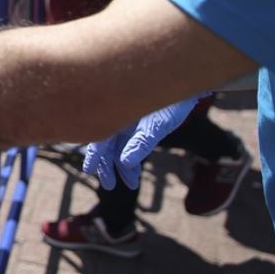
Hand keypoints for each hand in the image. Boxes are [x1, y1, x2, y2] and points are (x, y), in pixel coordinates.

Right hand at [81, 96, 199, 189]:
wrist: (184, 87)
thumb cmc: (170, 102)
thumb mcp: (157, 125)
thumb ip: (141, 143)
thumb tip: (125, 163)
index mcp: (116, 114)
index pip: (99, 138)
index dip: (95, 156)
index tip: (89, 171)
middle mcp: (119, 118)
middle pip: (106, 145)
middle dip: (108, 166)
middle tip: (110, 185)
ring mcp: (128, 122)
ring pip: (118, 146)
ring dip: (123, 166)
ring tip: (131, 184)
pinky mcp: (138, 125)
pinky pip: (129, 144)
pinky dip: (131, 158)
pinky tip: (136, 171)